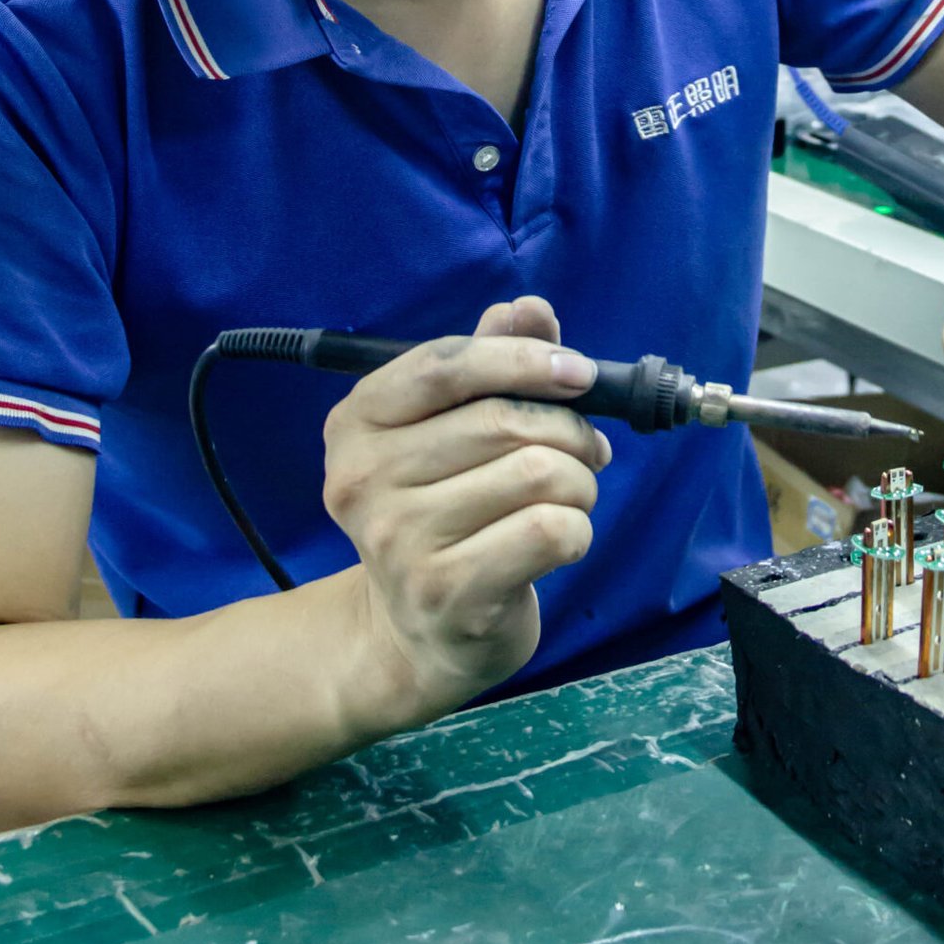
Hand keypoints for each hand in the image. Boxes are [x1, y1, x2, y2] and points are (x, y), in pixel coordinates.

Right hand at [322, 296, 608, 726]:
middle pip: (504, 422)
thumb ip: (489, 363)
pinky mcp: (445, 592)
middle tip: (587, 452)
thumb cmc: (448, 513)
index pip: (444, 366)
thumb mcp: (455, 432)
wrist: (419, 635)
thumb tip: (527, 308)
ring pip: (538, 474)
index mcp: (356, 423)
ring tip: (570, 498)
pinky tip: (562, 540)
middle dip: (570, 431)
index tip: (578, 372)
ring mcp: (397, 540)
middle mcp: (362, 479)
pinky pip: (551, 530)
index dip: (522, 359)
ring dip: (580, 484)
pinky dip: (580, 530)